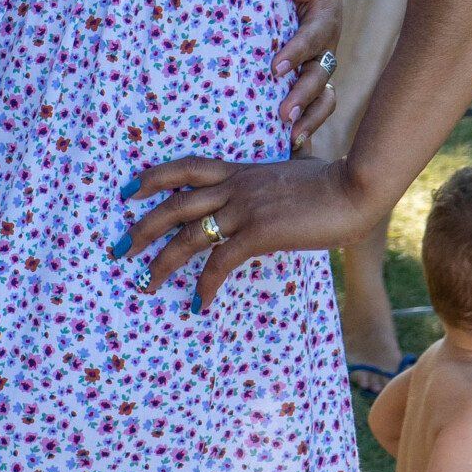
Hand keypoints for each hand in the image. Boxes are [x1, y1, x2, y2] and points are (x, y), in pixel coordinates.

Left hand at [121, 152, 376, 306]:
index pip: (185, 168)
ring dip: (163, 263)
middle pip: (173, 205)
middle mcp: (234, 187)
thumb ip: (270, 178)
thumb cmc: (330, 183)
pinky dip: (205, 285)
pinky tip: (199, 303)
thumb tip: (270, 181)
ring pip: (188, 236)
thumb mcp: (291, 171)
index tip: (128, 190)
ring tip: (146, 285)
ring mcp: (244, 209)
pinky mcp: (258, 233)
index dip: (153, 178)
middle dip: (142, 228)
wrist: (354, 187)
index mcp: (238, 171)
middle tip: (118, 248)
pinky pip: (220, 263)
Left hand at [274, 0, 340, 146]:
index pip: (313, 37)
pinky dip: (306, 126)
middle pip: (320, 75)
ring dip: (309, 118)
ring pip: (322, 98)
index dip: (297, 52)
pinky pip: (315, 109)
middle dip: (303, 95)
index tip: (275, 68)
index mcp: (324, 19)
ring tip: (290, 138)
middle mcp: (326, 48)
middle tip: (283, 114)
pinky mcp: (309, 84)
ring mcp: (319, 69)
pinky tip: (290, 146)